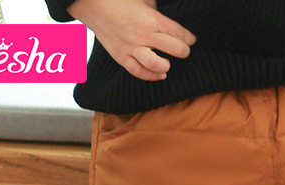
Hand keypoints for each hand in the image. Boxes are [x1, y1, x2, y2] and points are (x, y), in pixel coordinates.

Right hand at [66, 0, 196, 80]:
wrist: (93, 4)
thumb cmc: (121, 0)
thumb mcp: (145, 0)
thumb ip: (158, 14)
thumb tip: (171, 27)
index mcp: (151, 18)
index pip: (179, 33)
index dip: (189, 38)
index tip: (191, 40)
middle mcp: (142, 34)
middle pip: (174, 49)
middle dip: (183, 51)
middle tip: (184, 51)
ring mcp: (131, 47)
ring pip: (155, 65)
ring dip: (166, 66)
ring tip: (168, 64)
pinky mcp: (121, 57)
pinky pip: (138, 72)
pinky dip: (151, 76)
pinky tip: (160, 74)